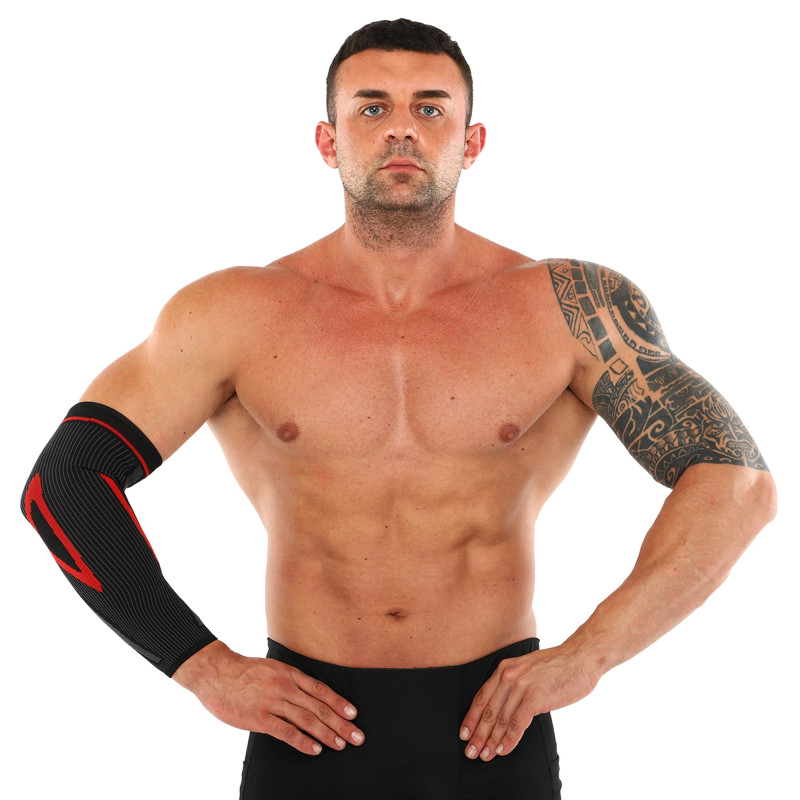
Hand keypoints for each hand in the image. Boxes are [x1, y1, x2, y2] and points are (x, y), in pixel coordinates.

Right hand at [173, 641, 364, 755]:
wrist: (217, 673)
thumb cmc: (244, 672)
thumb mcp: (272, 668)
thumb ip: (290, 681)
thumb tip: (308, 696)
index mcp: (290, 673)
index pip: (320, 689)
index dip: (338, 702)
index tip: (353, 714)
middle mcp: (285, 686)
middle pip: (319, 707)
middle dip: (340, 723)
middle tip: (357, 736)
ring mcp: (273, 702)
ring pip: (307, 720)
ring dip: (327, 733)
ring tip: (341, 745)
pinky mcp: (259, 718)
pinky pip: (286, 731)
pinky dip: (303, 741)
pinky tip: (315, 749)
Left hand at [459, 645, 597, 761]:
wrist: (580, 658)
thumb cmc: (557, 666)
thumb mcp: (527, 669)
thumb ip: (514, 684)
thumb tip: (504, 709)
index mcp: (504, 669)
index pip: (481, 697)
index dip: (471, 718)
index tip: (464, 734)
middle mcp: (508, 676)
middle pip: (488, 711)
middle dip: (478, 734)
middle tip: (471, 752)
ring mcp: (521, 686)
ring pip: (501, 719)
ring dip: (492, 741)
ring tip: (486, 756)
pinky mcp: (535, 697)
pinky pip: (518, 723)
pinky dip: (509, 739)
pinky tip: (503, 750)